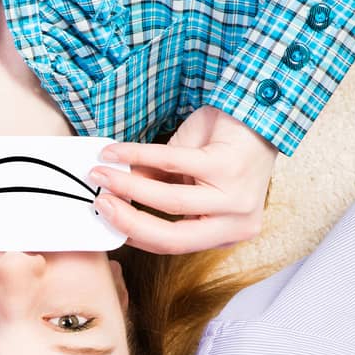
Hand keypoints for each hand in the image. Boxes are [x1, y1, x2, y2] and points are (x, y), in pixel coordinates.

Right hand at [88, 106, 277, 253]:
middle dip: (128, 222)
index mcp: (227, 232)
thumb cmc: (221, 148)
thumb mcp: (187, 179)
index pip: (173, 245)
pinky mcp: (229, 166)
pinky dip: (137, 156)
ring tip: (100, 174)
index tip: (105, 220)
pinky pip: (172, 163)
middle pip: (172, 238)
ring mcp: (237, 197)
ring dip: (127, 187)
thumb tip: (114, 198)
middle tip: (99, 203)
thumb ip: (157, 191)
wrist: (255, 109)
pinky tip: (115, 152)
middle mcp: (237, 221)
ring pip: (170, 202)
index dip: (133, 235)